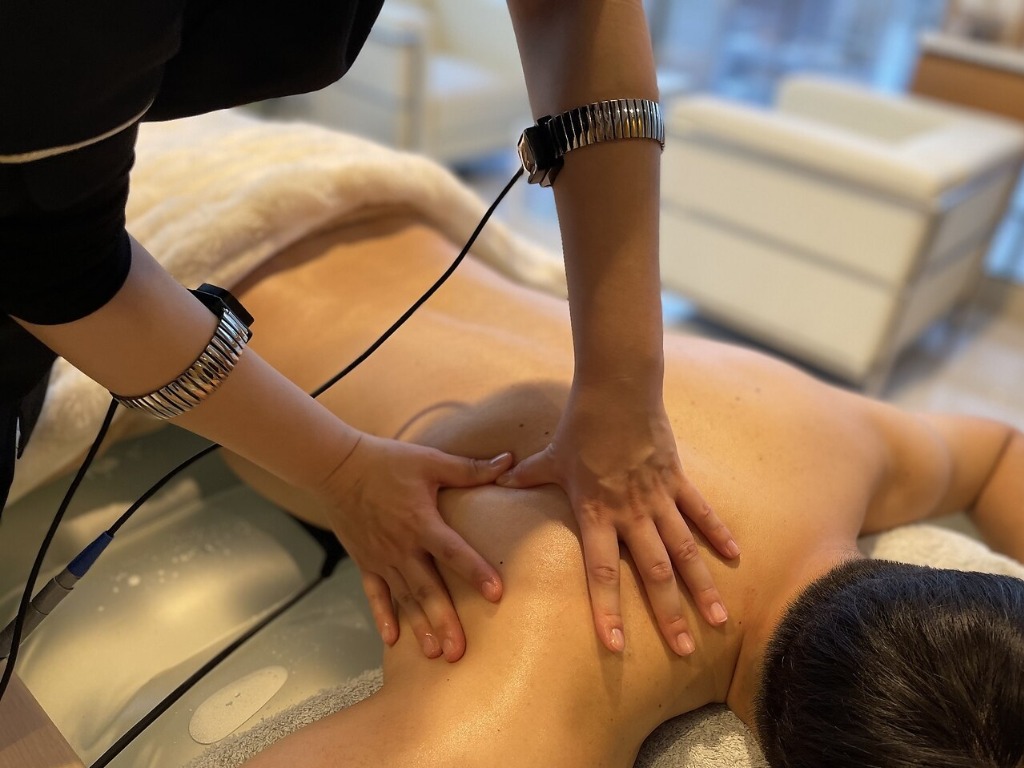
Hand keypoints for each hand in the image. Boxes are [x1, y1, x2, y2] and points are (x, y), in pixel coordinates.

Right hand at [317, 433, 512, 661]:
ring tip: (435, 654)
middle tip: (459, 651)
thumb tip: (509, 461)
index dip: (475, 571)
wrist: (337, 466)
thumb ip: (470, 469)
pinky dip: (382, 616)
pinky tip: (392, 640)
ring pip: (404, 598)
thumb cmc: (387, 461)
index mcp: (421, 522)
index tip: (496, 593)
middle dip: (444, 621)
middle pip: (427, 589)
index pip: (453, 551)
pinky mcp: (365, 561)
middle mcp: (402, 547)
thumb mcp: (431, 461)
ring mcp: (381, 558)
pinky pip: (374, 594)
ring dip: (419, 626)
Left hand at [497, 382, 738, 655]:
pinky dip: (718, 533)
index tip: (615, 644)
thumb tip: (498, 480)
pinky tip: (735, 557)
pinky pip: (701, 511)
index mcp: (596, 513)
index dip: (607, 609)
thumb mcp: (550, 455)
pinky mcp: (677, 479)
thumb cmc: (580, 424)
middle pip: (652, 572)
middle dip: (668, 613)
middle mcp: (630, 513)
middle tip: (683, 650)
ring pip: (684, 550)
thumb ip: (527, 475)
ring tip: (719, 619)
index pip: (600, 571)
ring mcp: (658, 497)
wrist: (616, 390)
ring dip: (701, 586)